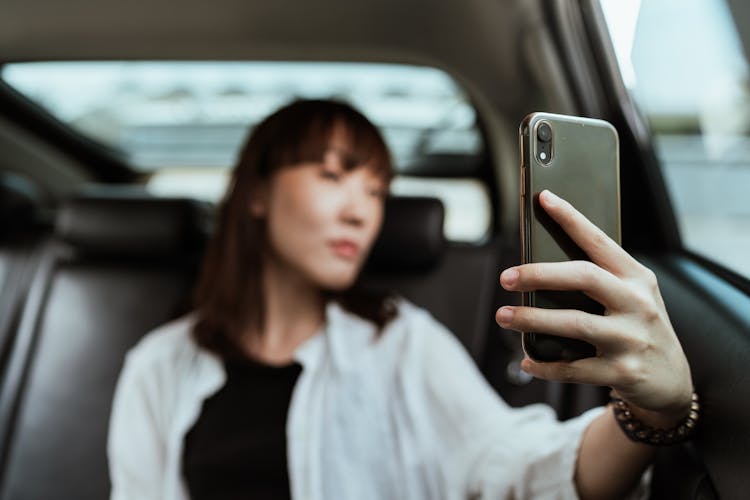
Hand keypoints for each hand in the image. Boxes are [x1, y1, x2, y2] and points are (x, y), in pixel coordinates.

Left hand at [495, 190, 692, 423]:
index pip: (599, 241)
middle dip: (539, 274)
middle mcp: (637, 304)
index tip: (544, 199)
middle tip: (506, 277)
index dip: (571, 219)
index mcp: (637, 278)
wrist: (672, 381)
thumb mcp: (632, 298)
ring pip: (574, 323)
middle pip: (583, 277)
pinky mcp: (622, 372)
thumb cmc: (638, 329)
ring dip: (532, 319)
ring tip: (504, 315)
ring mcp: (631, 339)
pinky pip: (573, 368)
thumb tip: (539, 269)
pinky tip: (527, 361)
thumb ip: (599, 281)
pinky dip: (545, 365)